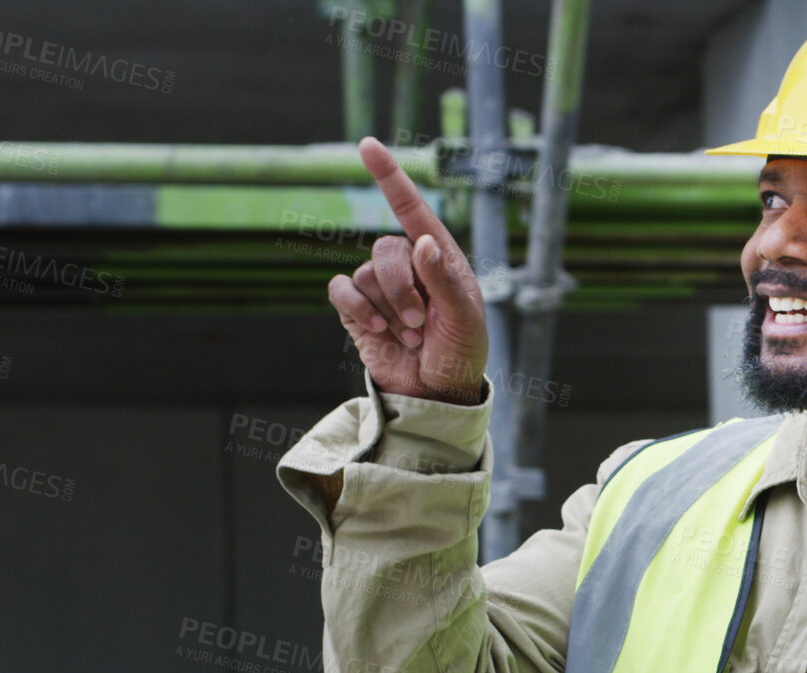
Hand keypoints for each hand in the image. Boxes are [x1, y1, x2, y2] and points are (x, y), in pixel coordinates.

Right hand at [328, 136, 488, 403]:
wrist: (435, 394)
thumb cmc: (460, 353)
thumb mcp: (465, 319)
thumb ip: (445, 280)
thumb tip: (422, 242)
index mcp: (441, 258)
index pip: (413, 209)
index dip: (390, 176)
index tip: (367, 144)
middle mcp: (408, 266)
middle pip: (386, 249)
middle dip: (402, 289)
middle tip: (422, 325)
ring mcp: (379, 286)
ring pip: (365, 273)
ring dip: (388, 309)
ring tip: (410, 336)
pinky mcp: (355, 308)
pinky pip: (340, 289)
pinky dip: (356, 309)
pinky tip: (376, 330)